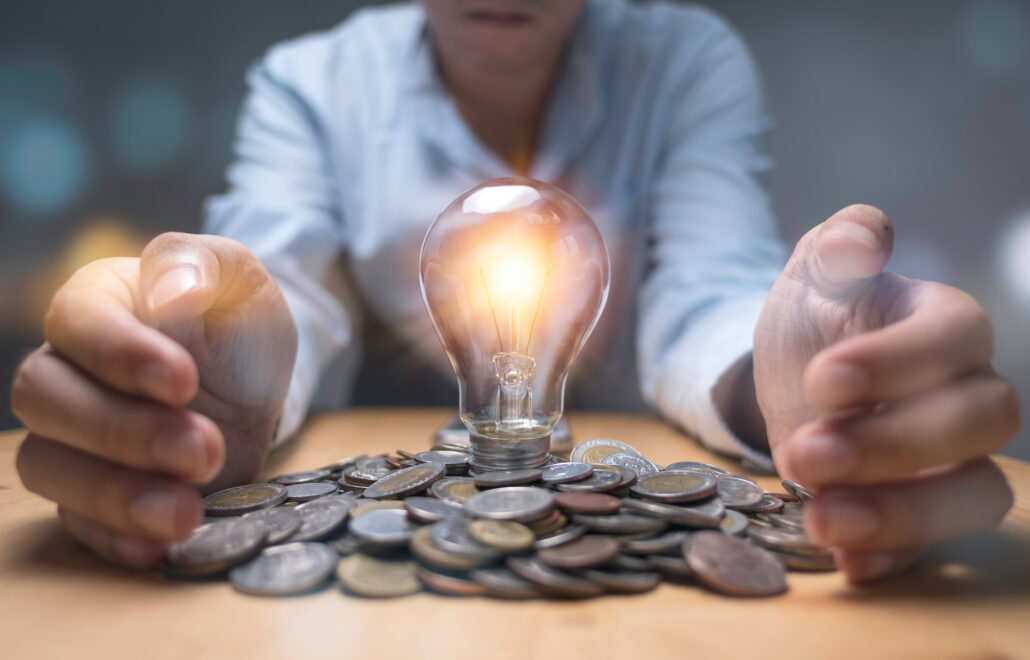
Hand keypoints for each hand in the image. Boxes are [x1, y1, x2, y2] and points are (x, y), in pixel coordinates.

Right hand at [12, 233, 296, 567]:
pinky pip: (79, 525)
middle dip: (122, 431)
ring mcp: (76, 439)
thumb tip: (170, 288)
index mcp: (95, 304)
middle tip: (202, 447)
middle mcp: (70, 371)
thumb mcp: (238, 278)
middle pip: (46, 401)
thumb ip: (201, 263)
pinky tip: (163, 545)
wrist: (258, 382)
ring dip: (116, 495)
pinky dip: (117, 539)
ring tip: (187, 510)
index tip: (183, 380)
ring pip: (49, 468)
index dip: (119, 354)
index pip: (75, 322)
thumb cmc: (235, 321)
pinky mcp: (98, 495)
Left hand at [754, 205, 1017, 582]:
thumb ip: (837, 248)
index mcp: (946, 326)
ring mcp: (952, 463)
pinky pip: (931, 548)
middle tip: (806, 452)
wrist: (791, 378)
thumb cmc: (817, 317)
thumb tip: (861, 233)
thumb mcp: (813, 274)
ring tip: (820, 516)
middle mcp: (966, 395)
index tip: (821, 380)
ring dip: (901, 513)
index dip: (898, 363)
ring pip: (975, 497)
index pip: (955, 340)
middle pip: (977, 425)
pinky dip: (892, 558)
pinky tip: (846, 561)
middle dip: (893, 444)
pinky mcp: (922, 515)